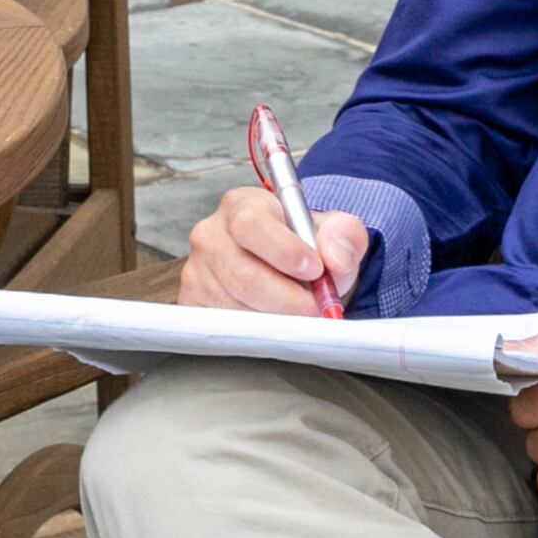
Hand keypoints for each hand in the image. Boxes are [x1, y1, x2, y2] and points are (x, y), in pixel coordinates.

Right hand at [179, 186, 368, 315]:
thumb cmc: (306, 248)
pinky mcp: (192, 301)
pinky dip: (256, 331)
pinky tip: (273, 318)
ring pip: (236, 306)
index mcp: (242, 205)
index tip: (314, 270)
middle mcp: (211, 235)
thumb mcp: (334, 232)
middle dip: (287, 299)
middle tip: (314, 306)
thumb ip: (344, 235)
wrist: (288, 271)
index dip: (284, 251)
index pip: (251, 224)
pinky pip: (224, 326)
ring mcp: (196, 270)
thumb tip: (334, 258)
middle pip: (243, 275)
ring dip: (275, 317)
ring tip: (296, 310)